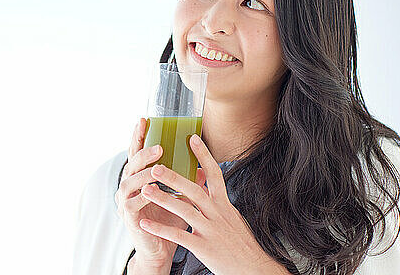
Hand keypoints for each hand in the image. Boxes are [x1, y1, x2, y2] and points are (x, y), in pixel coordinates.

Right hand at [114, 118, 208, 268]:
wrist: (162, 249)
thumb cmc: (170, 220)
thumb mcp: (181, 197)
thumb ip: (187, 181)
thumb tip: (202, 167)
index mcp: (140, 177)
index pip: (138, 152)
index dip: (140, 136)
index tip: (145, 120)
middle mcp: (129, 185)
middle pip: (131, 163)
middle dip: (144, 153)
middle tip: (159, 147)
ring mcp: (125, 201)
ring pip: (129, 182)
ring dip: (143, 173)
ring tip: (157, 167)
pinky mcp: (128, 217)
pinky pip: (131, 203)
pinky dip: (142, 196)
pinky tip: (150, 190)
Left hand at [137, 134, 289, 274]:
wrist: (253, 269)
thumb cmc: (242, 244)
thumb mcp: (233, 217)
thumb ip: (219, 201)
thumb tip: (209, 183)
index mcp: (225, 205)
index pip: (215, 174)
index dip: (204, 155)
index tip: (192, 138)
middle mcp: (218, 214)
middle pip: (194, 190)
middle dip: (174, 177)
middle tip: (156, 166)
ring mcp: (211, 231)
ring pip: (184, 210)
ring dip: (163, 199)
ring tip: (146, 189)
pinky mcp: (203, 248)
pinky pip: (178, 236)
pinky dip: (160, 229)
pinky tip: (145, 223)